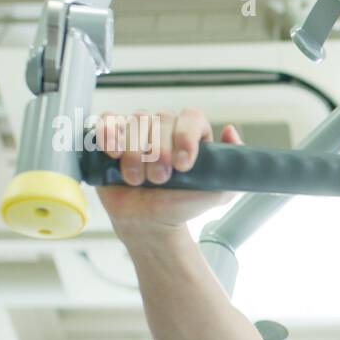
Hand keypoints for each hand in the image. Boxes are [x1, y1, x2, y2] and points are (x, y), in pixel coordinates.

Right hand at [94, 107, 239, 237]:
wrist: (150, 222)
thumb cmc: (182, 205)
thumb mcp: (218, 192)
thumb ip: (231, 167)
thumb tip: (230, 131)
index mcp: (192, 133)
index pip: (191, 117)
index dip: (186, 137)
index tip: (183, 165)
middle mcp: (165, 127)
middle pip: (162, 119)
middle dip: (159, 152)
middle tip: (159, 180)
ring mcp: (138, 130)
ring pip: (136, 121)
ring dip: (135, 153)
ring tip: (136, 180)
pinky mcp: (112, 137)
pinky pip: (107, 121)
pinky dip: (109, 135)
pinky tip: (114, 156)